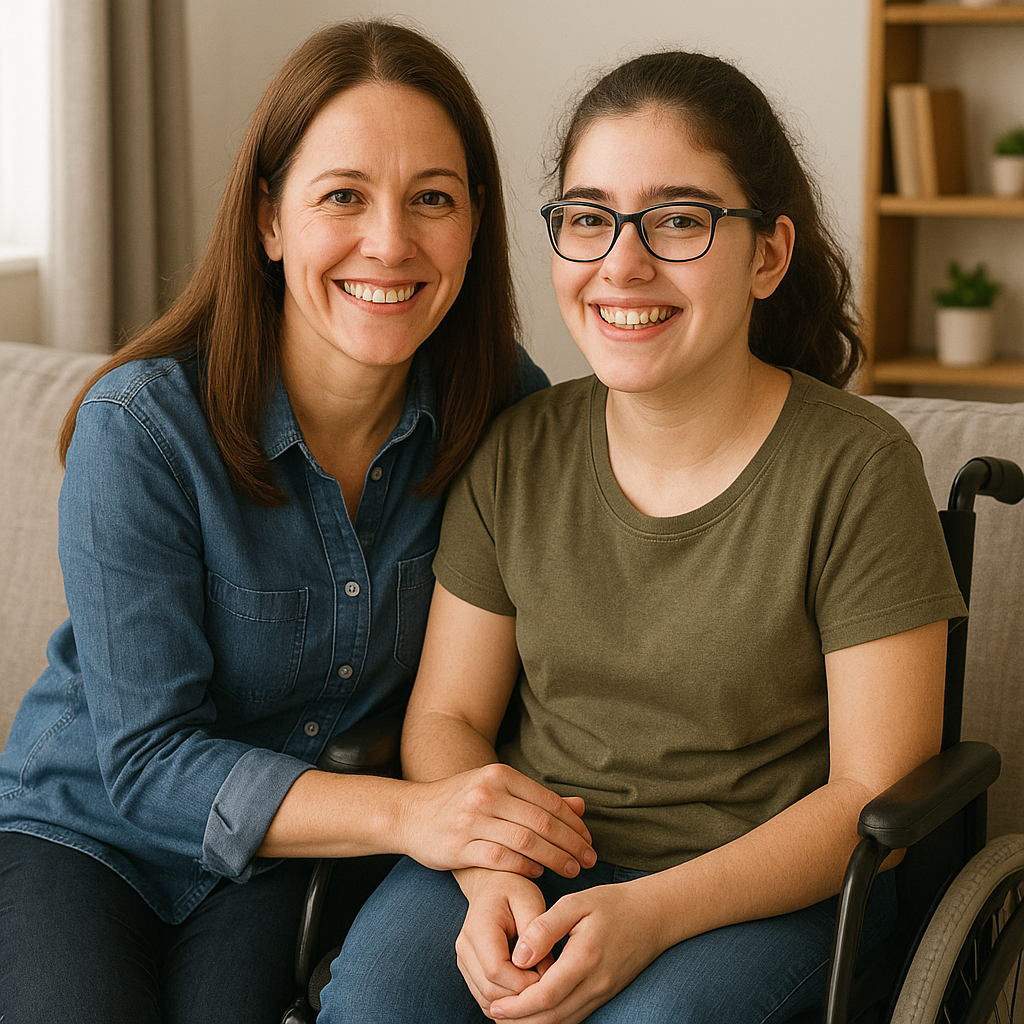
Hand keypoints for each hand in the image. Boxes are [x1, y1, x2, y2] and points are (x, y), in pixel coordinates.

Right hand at [398, 763, 594, 877]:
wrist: (410, 813)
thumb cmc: (460, 802)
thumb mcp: (496, 789)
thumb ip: (536, 799)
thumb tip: (580, 807)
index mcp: (500, 775)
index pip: (548, 801)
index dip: (574, 824)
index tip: (590, 841)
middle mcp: (487, 793)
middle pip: (542, 822)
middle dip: (571, 844)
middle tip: (590, 861)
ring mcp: (471, 819)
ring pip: (526, 841)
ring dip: (554, 858)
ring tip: (572, 870)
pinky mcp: (458, 845)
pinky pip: (500, 859)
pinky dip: (524, 867)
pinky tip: (538, 874)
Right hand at [455, 870, 552, 1012]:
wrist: (493, 884)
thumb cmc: (514, 890)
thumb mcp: (530, 901)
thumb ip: (537, 934)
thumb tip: (542, 971)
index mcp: (479, 928)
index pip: (496, 970)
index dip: (524, 982)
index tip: (549, 976)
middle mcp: (465, 947)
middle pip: (490, 990)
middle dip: (522, 996)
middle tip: (548, 985)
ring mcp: (464, 960)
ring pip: (486, 1000)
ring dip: (514, 1003)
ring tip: (538, 987)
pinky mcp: (469, 970)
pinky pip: (485, 999)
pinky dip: (506, 1003)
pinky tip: (526, 991)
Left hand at [487, 881, 667, 1022]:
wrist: (653, 915)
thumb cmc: (612, 903)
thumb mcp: (576, 903)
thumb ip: (544, 928)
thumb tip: (518, 956)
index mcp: (585, 959)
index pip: (546, 996)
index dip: (517, 1006)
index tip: (494, 1005)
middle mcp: (596, 984)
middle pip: (553, 1018)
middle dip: (520, 1021)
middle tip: (493, 1013)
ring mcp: (604, 993)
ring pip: (565, 1022)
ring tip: (508, 1016)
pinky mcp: (606, 994)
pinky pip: (576, 1016)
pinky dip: (553, 1019)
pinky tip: (535, 1011)